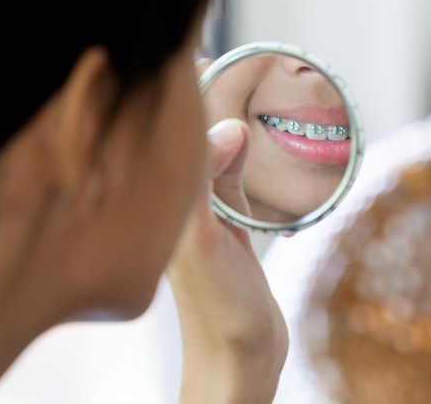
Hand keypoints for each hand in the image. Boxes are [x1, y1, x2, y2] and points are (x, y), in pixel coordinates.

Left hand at [166, 61, 287, 403]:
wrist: (241, 357)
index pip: (178, 143)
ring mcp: (208, 223)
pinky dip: (247, 166)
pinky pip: (236, 188)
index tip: (219, 74)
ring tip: (253, 111)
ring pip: (218, 166)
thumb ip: (210, 186)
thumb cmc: (221, 311)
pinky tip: (259, 156)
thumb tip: (228, 130)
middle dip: (218, 114)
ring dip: (234, 138)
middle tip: (244, 88)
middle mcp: (184, 211)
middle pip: (197, 148)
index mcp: (172, 209)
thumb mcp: (209, 244)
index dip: (193, 106)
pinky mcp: (232, 236)